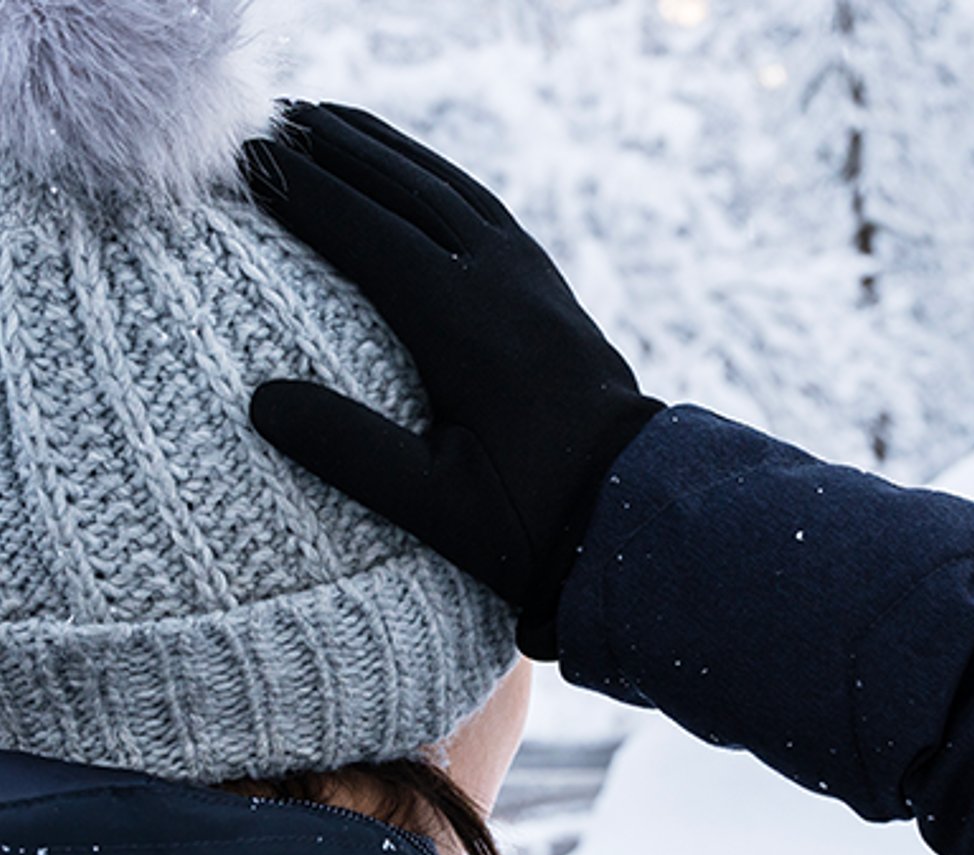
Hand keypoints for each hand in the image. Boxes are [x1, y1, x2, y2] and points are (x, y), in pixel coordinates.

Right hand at [242, 102, 664, 659]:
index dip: (303, 191)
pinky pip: (483, 209)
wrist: (636, 509)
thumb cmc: (533, 522)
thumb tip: (263, 401)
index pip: (369, 234)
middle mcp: (503, 285)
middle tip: (265, 121)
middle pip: (405, 191)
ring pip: (448, 188)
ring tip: (323, 122)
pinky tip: (409, 172)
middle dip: (333, 151)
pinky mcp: (552, 291)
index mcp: (467, 329)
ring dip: (383, 150)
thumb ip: (352, 453)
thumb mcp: (437, 508)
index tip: (245, 159)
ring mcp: (534, 280)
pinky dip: (434, 176)